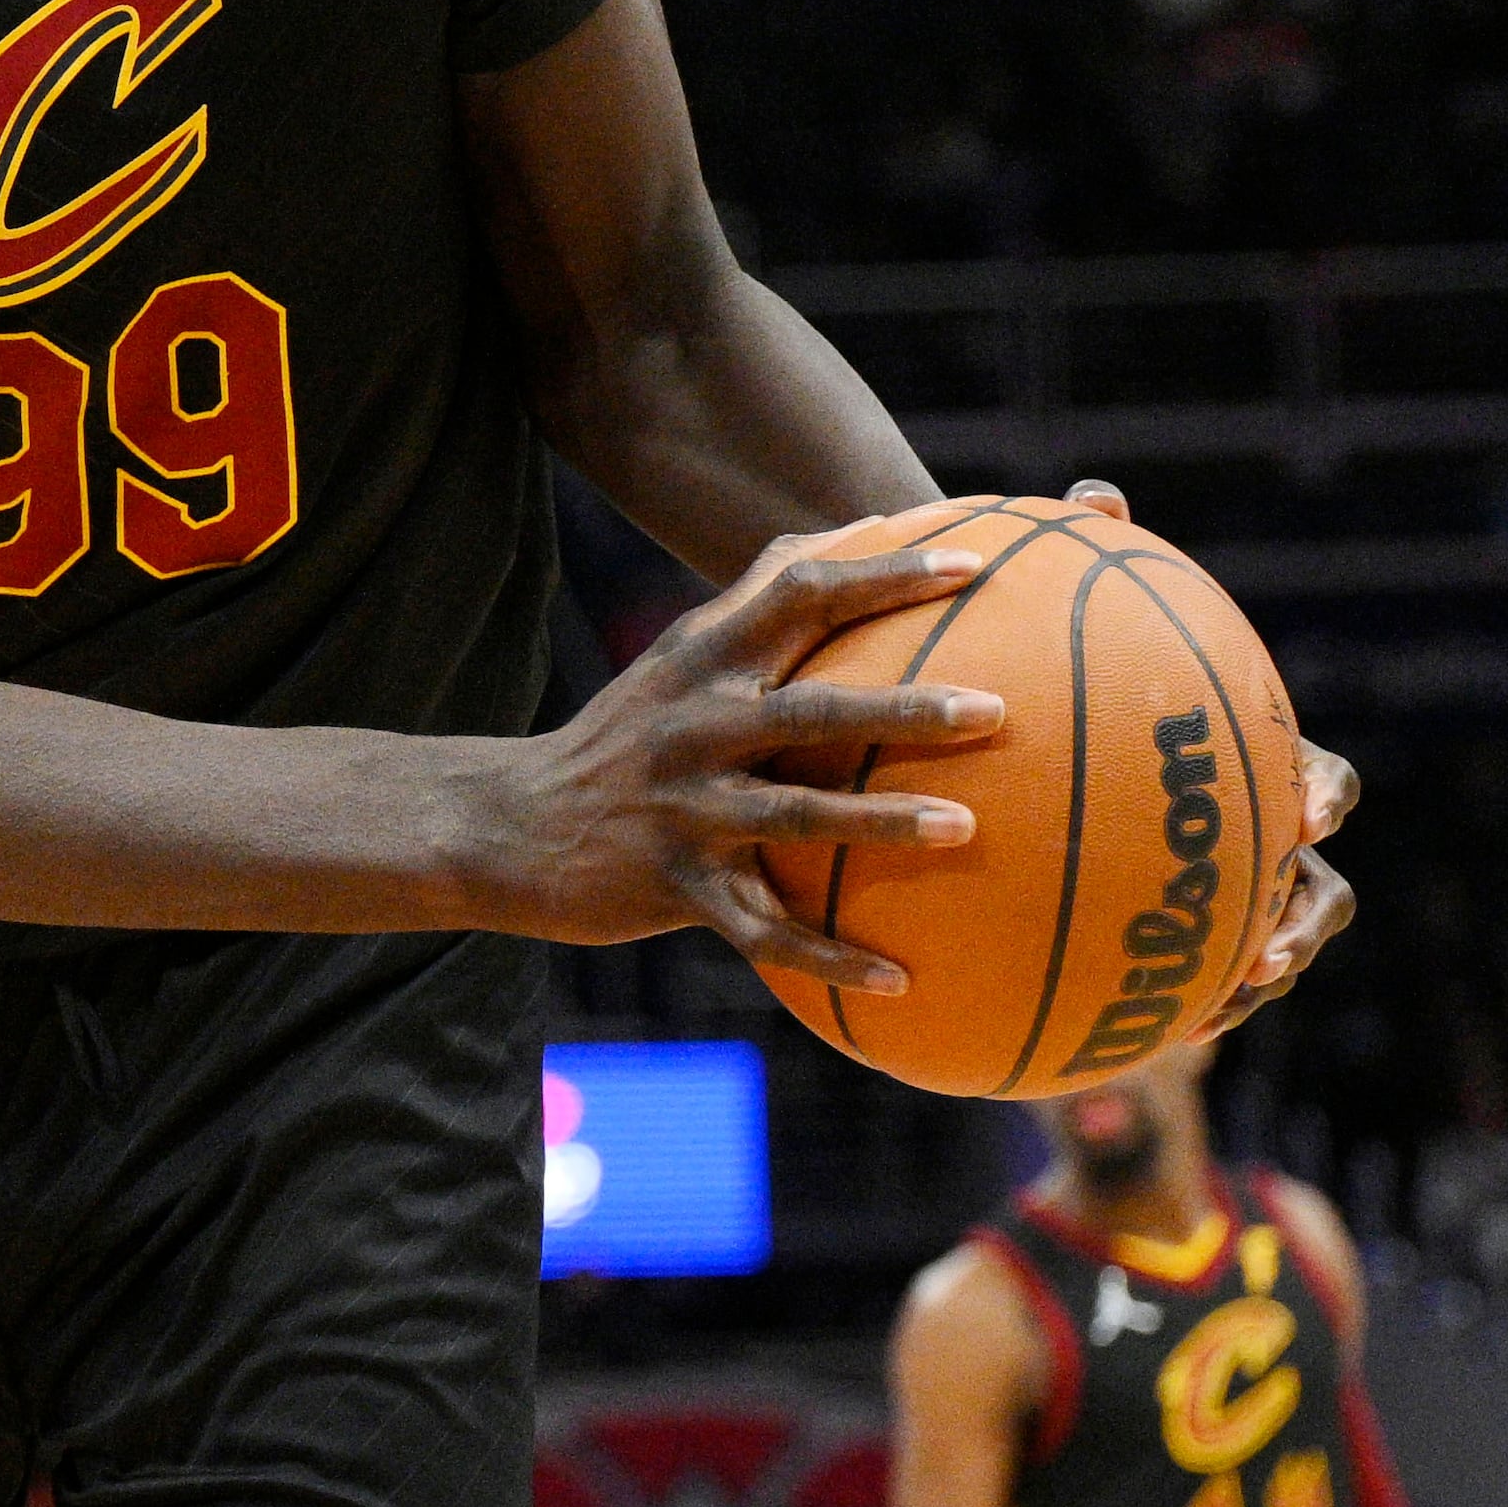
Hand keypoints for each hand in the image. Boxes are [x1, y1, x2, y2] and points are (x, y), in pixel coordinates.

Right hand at [473, 512, 1003, 985]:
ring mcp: (686, 809)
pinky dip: (828, 957)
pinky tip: (899, 980)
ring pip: (795, 817)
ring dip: (881, 825)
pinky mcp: (675, 885)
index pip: (799, 596)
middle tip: (996, 712)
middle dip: (903, 709)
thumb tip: (858, 526)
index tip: (973, 566)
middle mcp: (695, 727)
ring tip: (966, 828)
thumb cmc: (626, 735)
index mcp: (703, 661)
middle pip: (812, 711)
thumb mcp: (677, 656)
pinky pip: (763, 930)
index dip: (885, 577)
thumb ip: (760, 595)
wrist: (511, 825)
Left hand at [1062, 485, 1360, 1033]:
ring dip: (1235, 988)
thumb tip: (1095, 495)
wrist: (1029, 737)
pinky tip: (1072, 1026)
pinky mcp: (1157, 946)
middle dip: (1301, 925)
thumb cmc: (1062, 662)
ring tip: (1195, 1017)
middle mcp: (1252, 839)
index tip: (1309, 808)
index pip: (1319, 783)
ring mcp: (1211, 899)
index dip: (1324, 796)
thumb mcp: (1063, 612)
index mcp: (1257, 767)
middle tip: (1269, 948)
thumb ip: (1089, 559)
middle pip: (1314, 895)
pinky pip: (1162, 987)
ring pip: (1252, 959)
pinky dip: (1138, 1005)